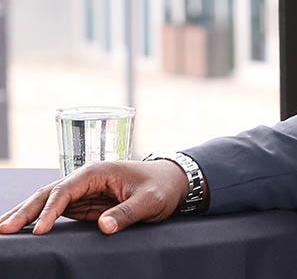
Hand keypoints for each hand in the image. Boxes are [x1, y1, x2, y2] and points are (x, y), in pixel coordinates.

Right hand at [0, 160, 187, 235]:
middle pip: (49, 193)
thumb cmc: (162, 187)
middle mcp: (86, 178)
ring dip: (26, 214)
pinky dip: (40, 219)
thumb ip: (127, 212)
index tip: (40, 230)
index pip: (66, 191)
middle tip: (3, 228)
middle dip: (26, 211)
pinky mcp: (85, 202)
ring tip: (4, 227)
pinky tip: (25, 228)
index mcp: (98, 171)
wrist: (173, 182)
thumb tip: (103, 226)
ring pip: (48, 201)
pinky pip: (57, 210)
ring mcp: (83, 190)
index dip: (51, 211)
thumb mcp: (150, 201)